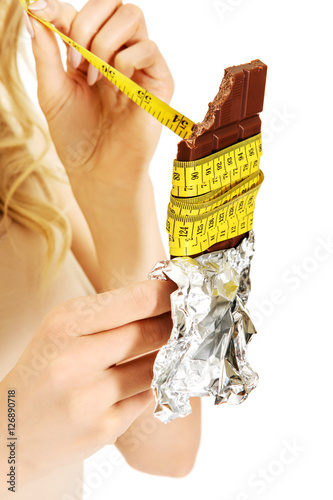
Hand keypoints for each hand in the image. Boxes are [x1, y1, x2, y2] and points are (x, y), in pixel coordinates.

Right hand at [0, 279, 175, 487]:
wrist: (11, 431)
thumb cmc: (43, 370)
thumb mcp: (62, 329)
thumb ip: (107, 313)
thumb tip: (159, 299)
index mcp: (64, 325)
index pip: (135, 301)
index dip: (166, 294)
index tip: (181, 290)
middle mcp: (75, 361)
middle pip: (148, 333)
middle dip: (174, 324)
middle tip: (184, 318)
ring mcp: (90, 399)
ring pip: (154, 367)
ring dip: (168, 356)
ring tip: (169, 347)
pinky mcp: (104, 429)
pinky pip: (147, 396)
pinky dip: (152, 385)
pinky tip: (143, 379)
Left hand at [26, 0, 173, 184]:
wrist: (97, 169)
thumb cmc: (76, 135)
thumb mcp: (52, 91)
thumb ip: (46, 52)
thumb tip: (35, 12)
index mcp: (91, 54)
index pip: (82, 12)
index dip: (62, 9)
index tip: (41, 11)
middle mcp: (117, 55)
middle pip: (114, 3)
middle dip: (88, 22)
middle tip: (76, 56)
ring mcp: (139, 68)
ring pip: (133, 17)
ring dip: (106, 40)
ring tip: (96, 75)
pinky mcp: (159, 84)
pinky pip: (149, 49)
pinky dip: (127, 60)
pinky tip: (116, 83)